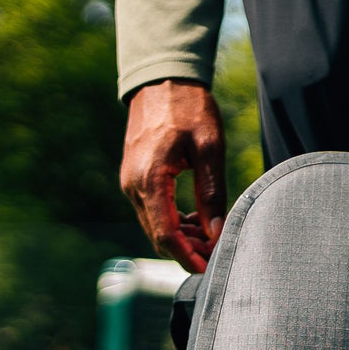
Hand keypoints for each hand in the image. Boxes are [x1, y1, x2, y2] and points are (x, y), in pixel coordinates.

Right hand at [120, 79, 226, 272]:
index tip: (209, 269)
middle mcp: (133, 185)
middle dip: (188, 251)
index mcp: (149, 179)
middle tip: (218, 253)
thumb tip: (216, 233)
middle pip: (158, 236)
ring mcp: (130, 182)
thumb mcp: (209, 149)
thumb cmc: (188, 108)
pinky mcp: (134, 179)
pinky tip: (196, 221)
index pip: (166, 234)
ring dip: (181, 239)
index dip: (188, 257)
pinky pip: (152, 212)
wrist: (162, 80)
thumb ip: (211, 194)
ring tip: (211, 236)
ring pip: (154, 227)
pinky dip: (172, 223)